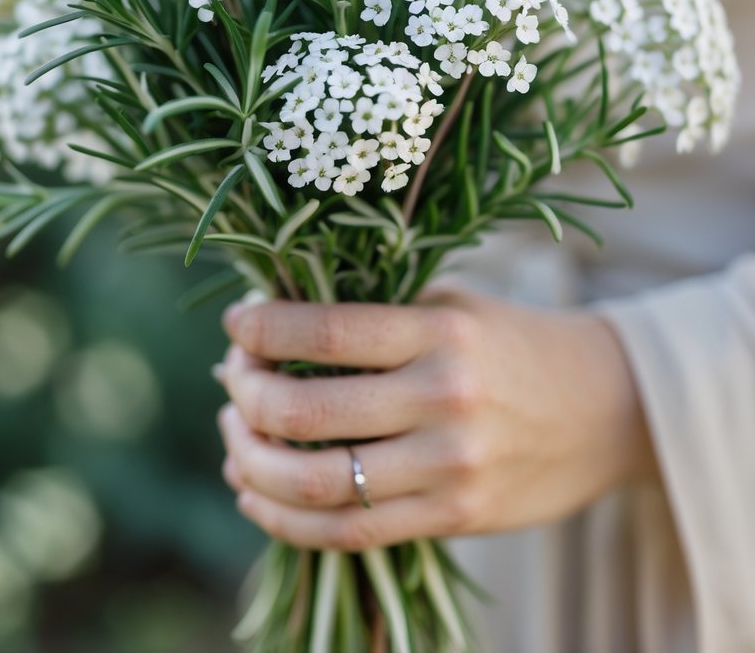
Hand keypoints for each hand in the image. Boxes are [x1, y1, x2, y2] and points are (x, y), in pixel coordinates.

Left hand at [217, 290, 656, 550]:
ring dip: (251, 462)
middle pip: (306, 410)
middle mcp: (443, 398)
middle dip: (245, 395)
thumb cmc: (514, 343)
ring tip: (233, 436)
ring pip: (317, 483)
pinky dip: (285, 518)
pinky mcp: (454, 518)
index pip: (326, 330)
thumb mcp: (454, 306)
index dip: (263, 328)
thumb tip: (273, 325)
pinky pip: (349, 533)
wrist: (609, 407)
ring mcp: (449, 467)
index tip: (236, 323)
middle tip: (230, 380)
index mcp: (441, 332)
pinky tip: (256, 493)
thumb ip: (378, 315)